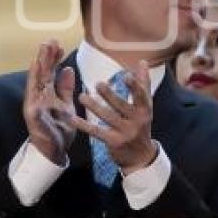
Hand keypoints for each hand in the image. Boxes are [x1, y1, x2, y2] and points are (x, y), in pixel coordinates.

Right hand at [22, 40, 75, 165]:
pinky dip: (33, 85)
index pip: (51, 73)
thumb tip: (67, 69)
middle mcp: (40, 97)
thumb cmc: (59, 129)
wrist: (54, 152)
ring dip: (39, 66)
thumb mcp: (67, 106)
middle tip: (49, 40)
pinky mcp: (34, 115)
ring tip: (41, 51)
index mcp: (48, 95)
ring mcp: (35, 105)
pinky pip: (33, 97)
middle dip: (45, 57)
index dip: (54, 59)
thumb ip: (65, 89)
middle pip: (42, 74)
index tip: (59, 45)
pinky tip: (35, 72)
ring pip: (36, 82)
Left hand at [70, 60, 156, 174]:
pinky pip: (96, 132)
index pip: (141, 96)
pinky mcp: (113, 142)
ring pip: (107, 118)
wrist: (140, 155)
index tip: (126, 75)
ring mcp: (125, 132)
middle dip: (110, 96)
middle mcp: (137, 121)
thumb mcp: (145, 105)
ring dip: (94, 107)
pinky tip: (72, 119)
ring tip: (82, 97)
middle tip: (97, 84)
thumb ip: (143, 83)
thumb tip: (142, 61)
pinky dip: (84, 125)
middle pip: (122, 106)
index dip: (134, 86)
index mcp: (145, 109)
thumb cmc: (140, 123)